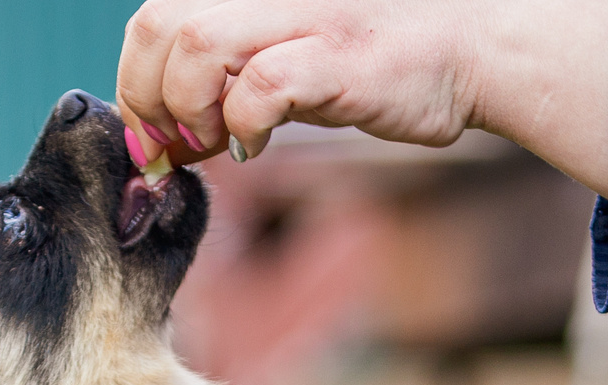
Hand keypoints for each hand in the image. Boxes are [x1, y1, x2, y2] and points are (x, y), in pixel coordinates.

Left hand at [115, 0, 607, 195]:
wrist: (471, 50)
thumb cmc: (376, 60)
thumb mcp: (286, 59)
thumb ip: (223, 86)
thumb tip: (164, 143)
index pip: (153, 17)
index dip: (136, 80)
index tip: (156, 135)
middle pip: (158, 24)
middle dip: (148, 99)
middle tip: (177, 146)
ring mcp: (301, 14)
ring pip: (193, 47)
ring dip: (188, 111)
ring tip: (215, 144)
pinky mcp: (336, 55)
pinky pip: (258, 90)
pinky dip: (241, 128)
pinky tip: (257, 146)